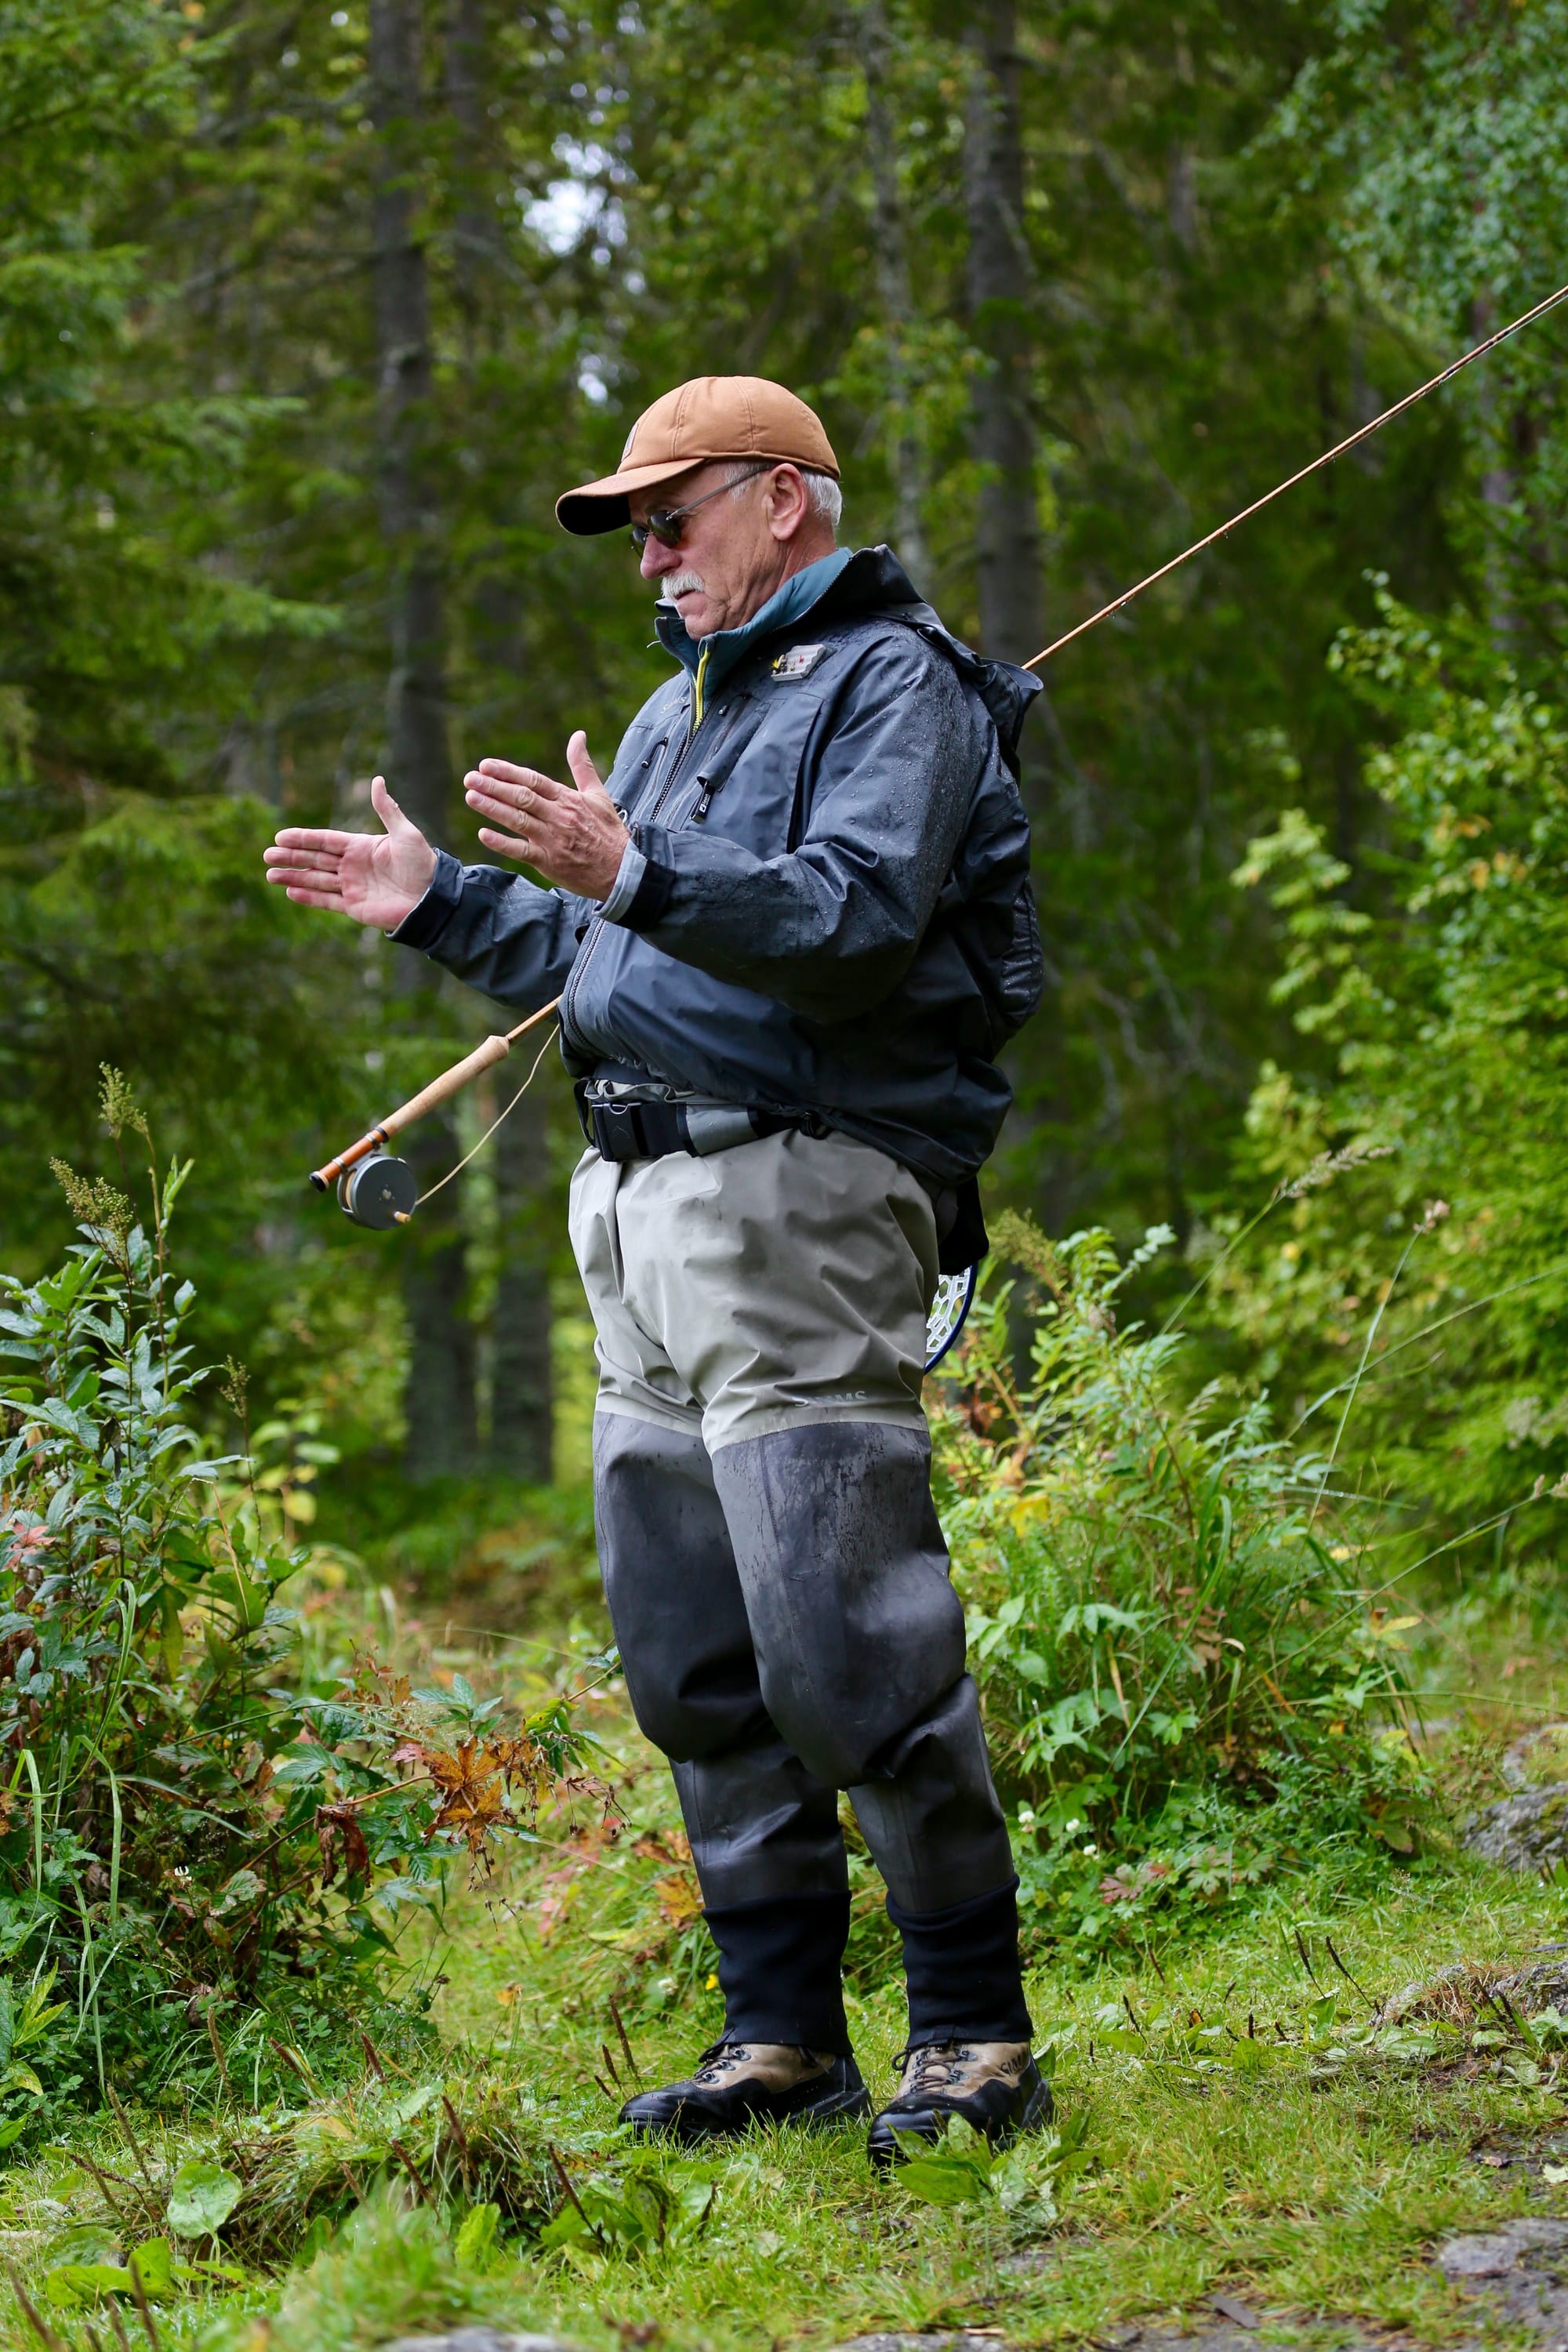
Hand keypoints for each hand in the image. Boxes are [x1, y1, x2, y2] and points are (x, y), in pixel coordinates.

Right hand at [262, 777, 435, 930]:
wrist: (432, 898)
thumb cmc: (421, 864)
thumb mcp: (405, 833)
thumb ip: (387, 809)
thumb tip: (377, 780)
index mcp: (360, 846)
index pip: (325, 840)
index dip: (303, 838)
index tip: (281, 836)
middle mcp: (352, 865)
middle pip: (314, 859)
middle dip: (291, 857)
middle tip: (267, 855)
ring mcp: (351, 886)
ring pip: (315, 880)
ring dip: (293, 877)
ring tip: (270, 875)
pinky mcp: (354, 907)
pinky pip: (326, 901)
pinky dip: (309, 897)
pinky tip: (290, 892)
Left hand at [463, 731, 629, 900]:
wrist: (623, 870)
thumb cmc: (609, 831)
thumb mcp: (598, 794)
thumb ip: (582, 765)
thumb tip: (578, 735)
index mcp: (568, 799)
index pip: (533, 780)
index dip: (508, 772)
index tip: (486, 765)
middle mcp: (558, 816)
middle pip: (522, 797)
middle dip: (493, 787)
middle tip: (470, 778)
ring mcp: (552, 839)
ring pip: (518, 820)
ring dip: (492, 808)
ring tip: (471, 797)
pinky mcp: (549, 862)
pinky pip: (521, 851)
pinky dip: (502, 843)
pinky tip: (484, 834)